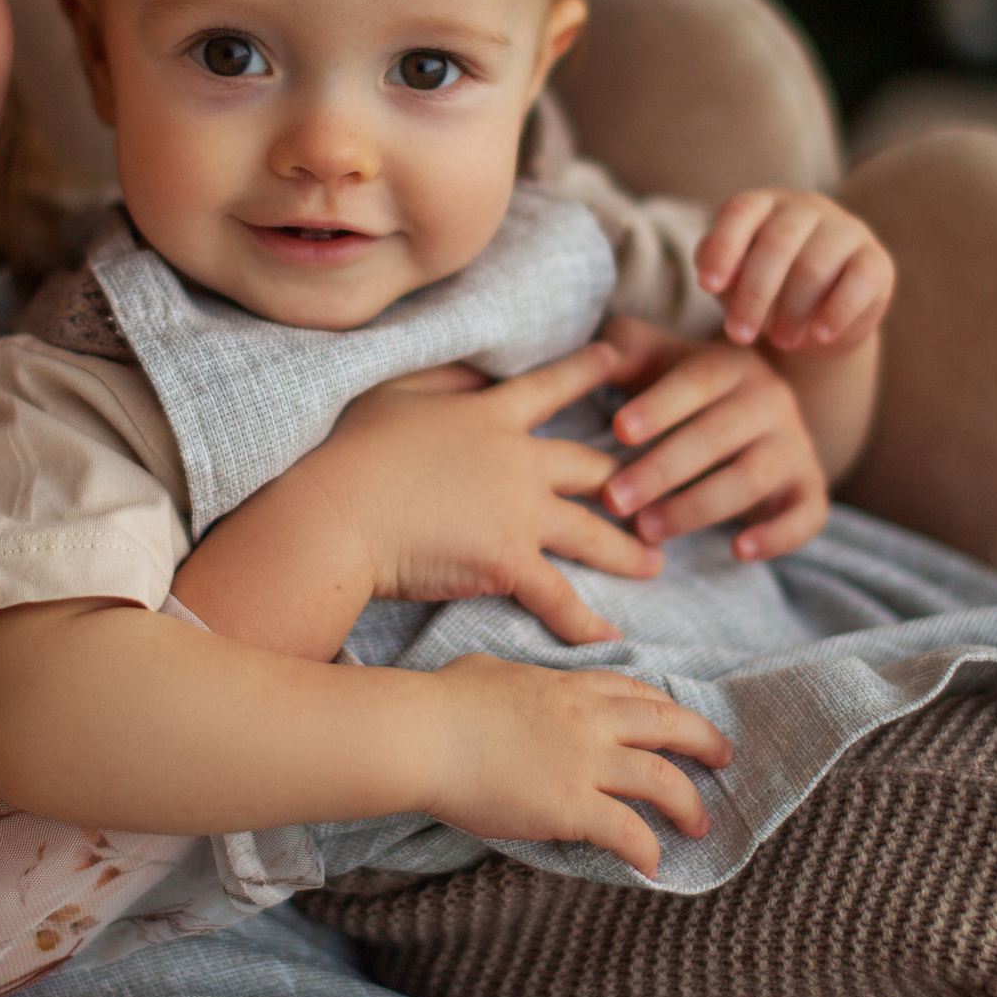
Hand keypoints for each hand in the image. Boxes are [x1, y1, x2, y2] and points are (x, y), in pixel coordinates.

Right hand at [306, 342, 665, 644]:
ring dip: (626, 550)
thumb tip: (476, 377)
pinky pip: (559, 597)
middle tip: (657, 480)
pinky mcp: (509, 561)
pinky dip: (585, 622)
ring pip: (591, 532)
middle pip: (589, 467)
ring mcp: (519, 512)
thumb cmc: (351, 451)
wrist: (339, 511)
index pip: (550, 387)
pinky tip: (609, 638)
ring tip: (656, 564)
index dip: (586, 370)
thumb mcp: (396, 394)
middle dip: (627, 475)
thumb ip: (444, 381)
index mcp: (490, 415)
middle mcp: (518, 460)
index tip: (619, 358)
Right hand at [424, 652, 731, 876]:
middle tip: (724, 759)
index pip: (636, 691)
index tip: (679, 722)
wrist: (424, 734)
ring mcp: (585, 762)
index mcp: (571, 686)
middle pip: (670, 726)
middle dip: (705, 742)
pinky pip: (628, 830)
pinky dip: (647, 849)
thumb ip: (514, 677)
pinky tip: (653, 865)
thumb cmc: (443, 701)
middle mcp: (590, 720)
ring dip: (689, 804)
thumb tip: (503, 682)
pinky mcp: (571, 806)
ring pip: (663, 780)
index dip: (665, 708)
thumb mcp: (489, 669)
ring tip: (700, 824)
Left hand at [595, 317, 828, 559]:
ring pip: (751, 478)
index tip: (618, 430)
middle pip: (717, 436)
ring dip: (696, 507)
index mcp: (732, 364)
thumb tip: (594, 357)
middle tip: (614, 499)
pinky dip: (778, 536)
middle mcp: (771, 401)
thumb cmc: (684, 390)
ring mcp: (795, 446)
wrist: (756, 414)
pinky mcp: (809, 490)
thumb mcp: (657, 360)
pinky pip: (805, 516)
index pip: (697, 381)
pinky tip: (738, 550)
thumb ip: (626, 350)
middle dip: (662, 470)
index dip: (660, 405)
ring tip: (646, 529)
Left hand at [695, 188, 894, 356]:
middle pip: (777, 243)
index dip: (723, 247)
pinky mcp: (876, 260)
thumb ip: (715, 268)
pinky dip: (837, 311)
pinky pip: (859, 281)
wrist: (819, 323)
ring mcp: (845, 229)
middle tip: (739, 334)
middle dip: (754, 294)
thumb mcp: (731, 282)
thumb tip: (717, 272)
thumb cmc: (764, 293)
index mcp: (765, 204)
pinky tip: (820, 335)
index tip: (708, 285)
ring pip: (815, 265)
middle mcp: (806, 208)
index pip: (740, 212)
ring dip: (792, 310)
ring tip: (780, 341)